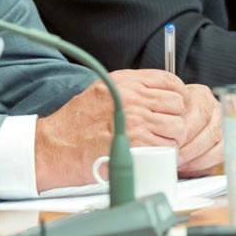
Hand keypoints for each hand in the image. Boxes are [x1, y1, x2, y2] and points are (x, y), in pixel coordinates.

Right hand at [34, 70, 221, 189]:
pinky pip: (168, 148)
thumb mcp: (103, 90)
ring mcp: (135, 120)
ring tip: (159, 144)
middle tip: (167, 130)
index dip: (179, 95)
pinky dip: (165, 154)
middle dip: (177, 119)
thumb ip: (131, 88)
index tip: (176, 107)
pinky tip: (153, 155)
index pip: (170, 81)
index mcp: (125, 81)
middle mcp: (132, 97)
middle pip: (178, 104)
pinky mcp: (136, 143)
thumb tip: (161, 94)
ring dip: (173, 139)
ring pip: (177, 127)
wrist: (56, 147)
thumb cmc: (76, 123)